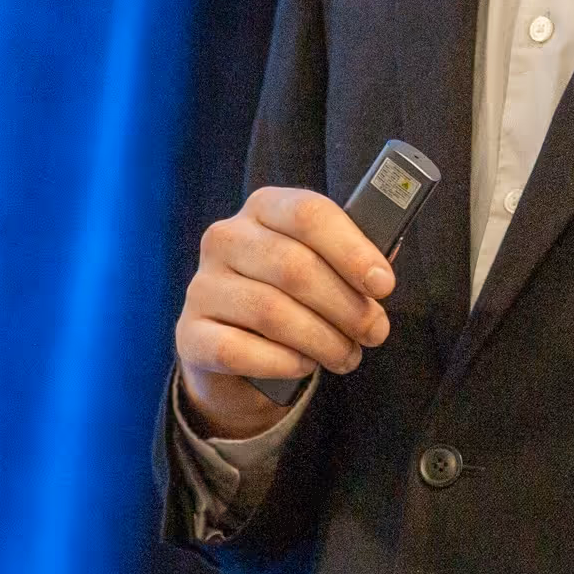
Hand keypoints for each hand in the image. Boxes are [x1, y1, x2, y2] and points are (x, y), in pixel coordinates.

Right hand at [174, 185, 396, 439]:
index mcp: (264, 208)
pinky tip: (304, 365)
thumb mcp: (327, 270)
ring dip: (322, 340)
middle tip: (375, 333)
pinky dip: (283, 362)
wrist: (240, 355)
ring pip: (271, 312)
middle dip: (346, 306)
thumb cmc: (297, 300)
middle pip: (294, 266)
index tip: (384, 285)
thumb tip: (383, 269)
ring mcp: (202, 286)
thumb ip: (355, 261)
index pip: (308, 213)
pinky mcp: (190, 334)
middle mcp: (226, 238)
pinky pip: (239, 350)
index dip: (352, 249)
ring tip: (347, 356)